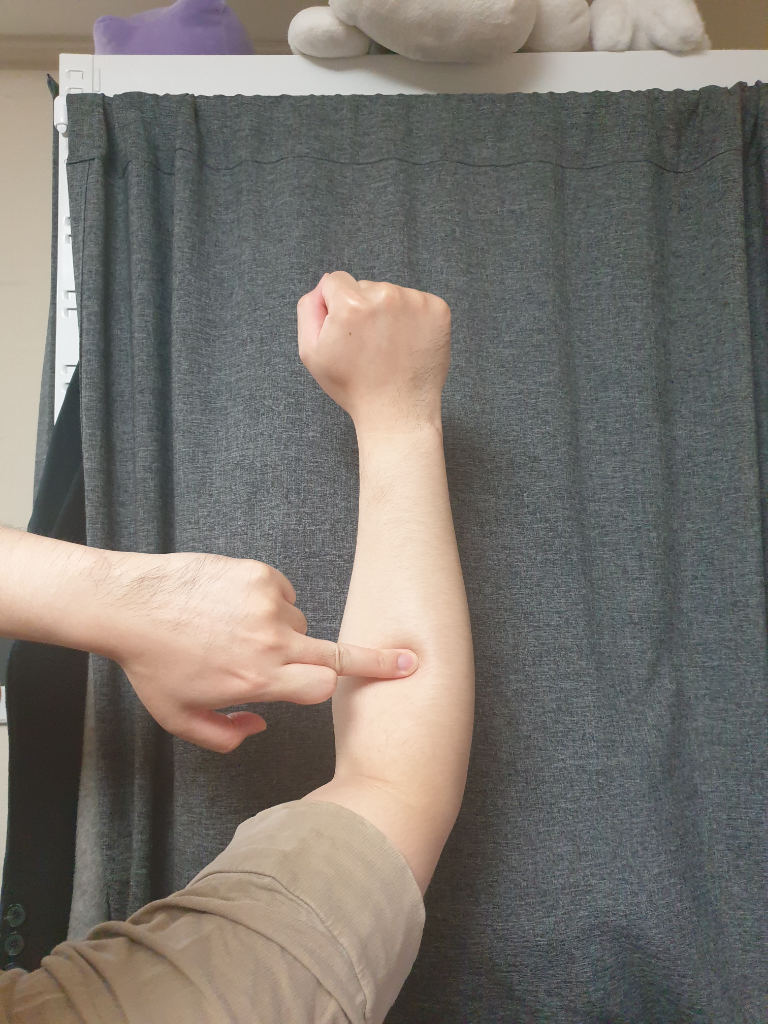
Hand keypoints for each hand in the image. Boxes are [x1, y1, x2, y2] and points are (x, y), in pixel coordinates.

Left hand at [101, 550, 418, 752]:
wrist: (130, 604)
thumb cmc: (153, 664)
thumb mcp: (180, 718)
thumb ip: (225, 735)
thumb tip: (258, 726)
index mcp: (258, 680)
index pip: (325, 686)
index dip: (355, 684)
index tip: (397, 679)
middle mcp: (271, 642)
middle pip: (337, 654)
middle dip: (377, 659)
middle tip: (408, 658)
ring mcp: (267, 604)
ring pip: (299, 623)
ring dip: (283, 632)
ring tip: (235, 631)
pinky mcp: (259, 575)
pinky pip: (282, 593)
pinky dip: (267, 602)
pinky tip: (232, 607)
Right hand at [297, 272, 450, 432]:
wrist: (398, 411)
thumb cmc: (353, 386)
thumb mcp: (311, 352)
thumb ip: (308, 309)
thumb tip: (324, 284)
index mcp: (351, 303)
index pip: (335, 282)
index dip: (335, 308)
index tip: (346, 333)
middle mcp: (385, 295)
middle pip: (365, 287)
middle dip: (363, 309)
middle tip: (368, 346)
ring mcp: (415, 301)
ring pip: (391, 294)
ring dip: (388, 314)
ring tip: (389, 348)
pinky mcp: (438, 310)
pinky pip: (417, 302)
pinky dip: (413, 319)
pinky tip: (407, 345)